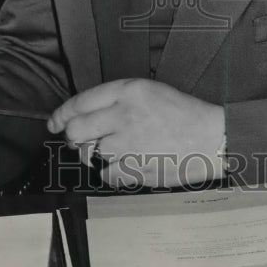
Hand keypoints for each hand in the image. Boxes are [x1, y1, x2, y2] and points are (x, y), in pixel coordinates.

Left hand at [47, 79, 224, 187]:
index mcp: (129, 91)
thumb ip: (115, 100)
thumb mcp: (148, 91)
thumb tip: (81, 116)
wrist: (211, 139)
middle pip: (76, 130)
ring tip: (120, 150)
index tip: (54, 122)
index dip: (62, 114)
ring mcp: (130, 145)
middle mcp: (125, 115)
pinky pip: (107, 175)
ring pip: (91, 154)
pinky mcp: (136, 169)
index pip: (81, 102)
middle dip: (74, 137)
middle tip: (82, 140)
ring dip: (98, 155)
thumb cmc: (181, 113)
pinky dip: (113, 173)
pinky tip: (130, 164)